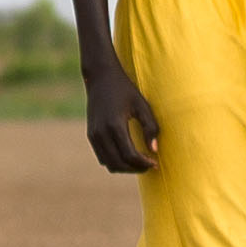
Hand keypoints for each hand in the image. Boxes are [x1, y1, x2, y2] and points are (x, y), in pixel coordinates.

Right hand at [80, 45, 158, 177]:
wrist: (101, 78)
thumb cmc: (125, 90)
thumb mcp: (142, 105)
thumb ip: (150, 127)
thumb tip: (154, 150)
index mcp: (114, 125)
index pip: (129, 155)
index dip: (143, 163)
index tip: (155, 163)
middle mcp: (101, 133)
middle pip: (118, 163)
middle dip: (135, 168)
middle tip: (150, 165)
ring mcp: (93, 135)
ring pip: (108, 163)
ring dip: (124, 167)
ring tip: (140, 162)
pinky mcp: (91, 135)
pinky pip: (102, 157)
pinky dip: (114, 161)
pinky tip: (128, 155)